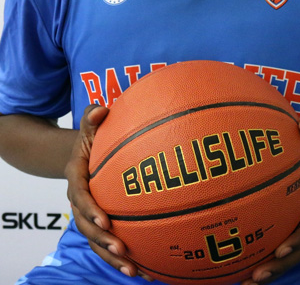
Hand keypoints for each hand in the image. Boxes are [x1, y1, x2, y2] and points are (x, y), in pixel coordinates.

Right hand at [64, 105, 138, 277]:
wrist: (88, 152)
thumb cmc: (94, 136)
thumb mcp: (91, 123)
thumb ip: (93, 116)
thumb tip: (101, 110)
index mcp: (76, 177)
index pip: (80, 196)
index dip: (91, 210)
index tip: (106, 222)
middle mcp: (79, 199)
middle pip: (86, 226)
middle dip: (102, 241)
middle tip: (121, 248)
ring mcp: (88, 213)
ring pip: (95, 241)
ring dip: (111, 257)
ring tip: (133, 270)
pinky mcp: (100, 222)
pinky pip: (106, 243)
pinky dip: (120, 258)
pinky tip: (142, 270)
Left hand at [241, 117, 299, 283]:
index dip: (299, 240)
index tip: (281, 250)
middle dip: (280, 266)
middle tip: (258, 276)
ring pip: (289, 255)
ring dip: (270, 271)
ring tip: (245, 283)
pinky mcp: (291, 225)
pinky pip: (277, 244)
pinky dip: (261, 256)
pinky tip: (237, 266)